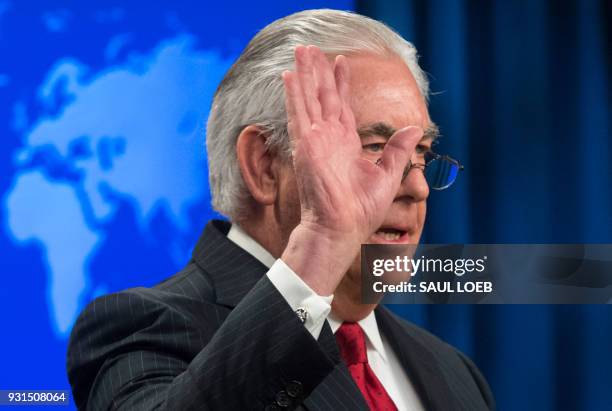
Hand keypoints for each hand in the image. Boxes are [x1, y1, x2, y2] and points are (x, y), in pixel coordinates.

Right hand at [281, 46, 421, 294]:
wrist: (343, 228)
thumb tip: (416, 128)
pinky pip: (299, 113)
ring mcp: (315, 140)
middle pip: (323, 96)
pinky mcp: (305, 145)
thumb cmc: (362, 210)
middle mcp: (329, 138)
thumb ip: (398, 150)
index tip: (343, 63)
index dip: (342, 84)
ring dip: (306, 74)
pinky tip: (290, 75)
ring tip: (302, 50)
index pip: (342, 106)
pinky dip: (294, 94)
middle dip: (320, 71)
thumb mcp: (388, 175)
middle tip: (314, 48)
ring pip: (309, 98)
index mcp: (346, 143)